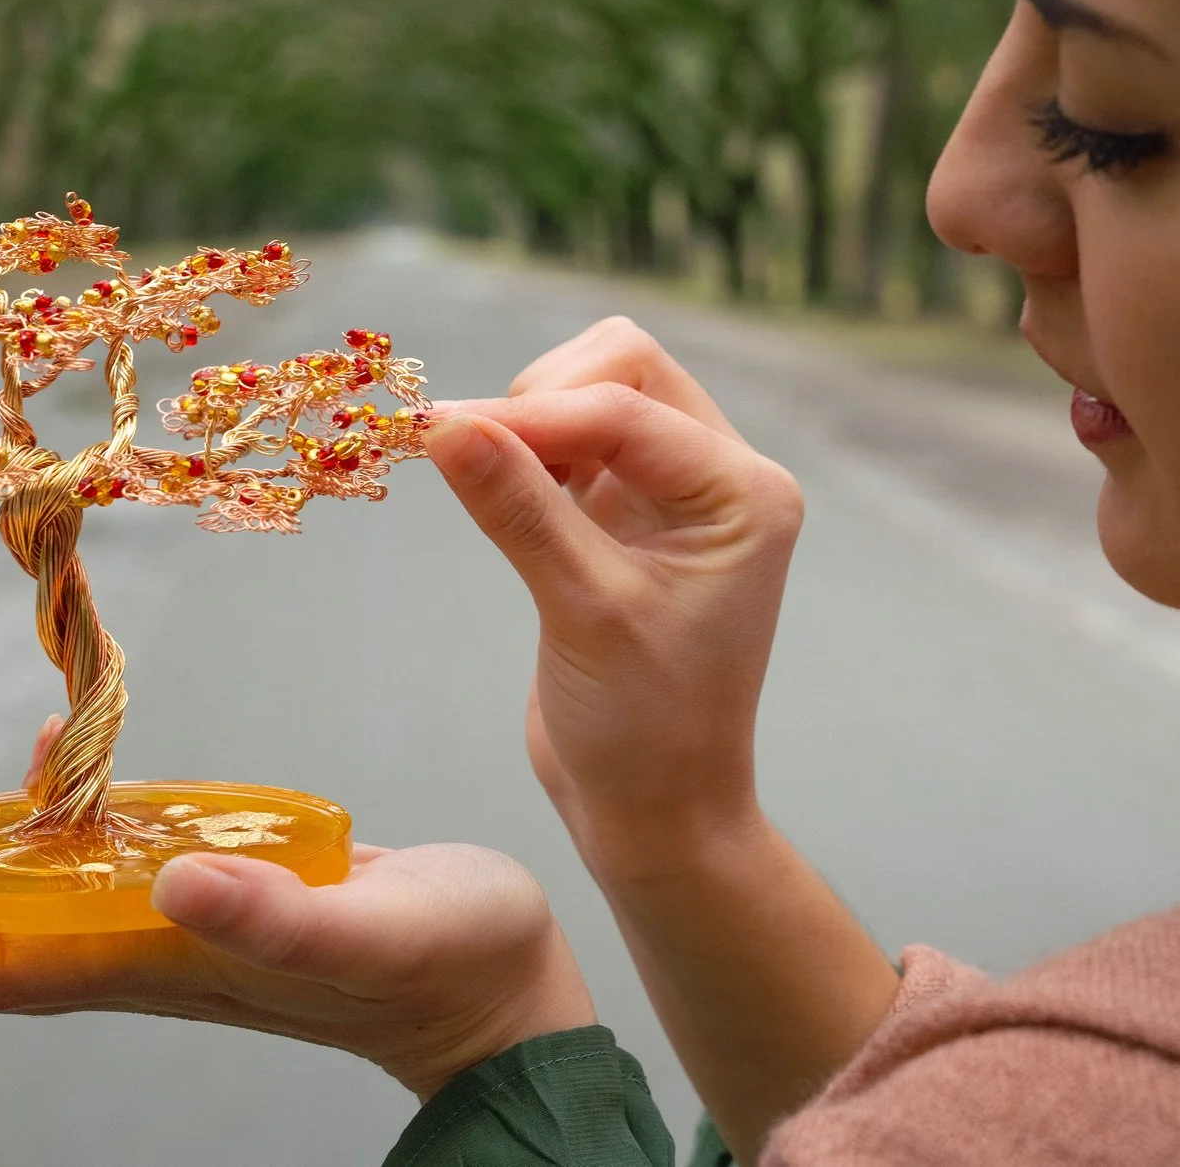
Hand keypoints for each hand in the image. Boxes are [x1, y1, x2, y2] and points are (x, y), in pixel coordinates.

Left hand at [0, 716, 594, 1098]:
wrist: (502, 990)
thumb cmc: (448, 965)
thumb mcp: (368, 930)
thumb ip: (270, 915)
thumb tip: (167, 881)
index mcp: (149, 968)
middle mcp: (131, 950)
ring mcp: (161, 920)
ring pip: (8, 893)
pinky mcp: (202, 883)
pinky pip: (92, 850)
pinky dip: (49, 800)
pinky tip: (53, 747)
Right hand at [425, 316, 802, 867]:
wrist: (655, 812)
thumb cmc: (646, 730)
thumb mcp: (584, 613)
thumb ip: (520, 510)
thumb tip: (442, 424)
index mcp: (744, 493)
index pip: (626, 406)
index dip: (529, 414)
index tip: (435, 431)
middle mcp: (720, 478)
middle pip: (622, 366)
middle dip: (541, 398)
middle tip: (472, 455)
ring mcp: (673, 493)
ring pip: (595, 392)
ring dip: (532, 421)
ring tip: (489, 483)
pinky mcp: (625, 515)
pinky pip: (572, 442)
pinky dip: (527, 451)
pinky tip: (496, 491)